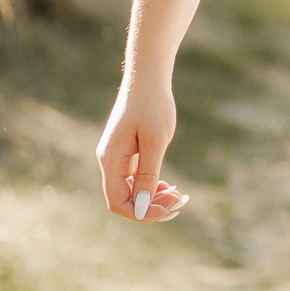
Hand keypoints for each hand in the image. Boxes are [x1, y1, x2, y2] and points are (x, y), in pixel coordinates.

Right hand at [96, 73, 188, 223]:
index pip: (117, 202)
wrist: (148, 78)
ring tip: (178, 194)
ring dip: (153, 197)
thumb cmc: (153, 105)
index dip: (142, 212)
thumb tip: (142, 207)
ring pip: (131, 190)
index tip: (169, 210)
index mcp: (110, 160)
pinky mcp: (127, 152)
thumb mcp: (155, 142)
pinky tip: (169, 185)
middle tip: (180, 200)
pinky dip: (151, 185)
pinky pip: (134, 178)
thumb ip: (147, 175)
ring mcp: (117, 157)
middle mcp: (109, 161)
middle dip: (151, 206)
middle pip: (124, 199)